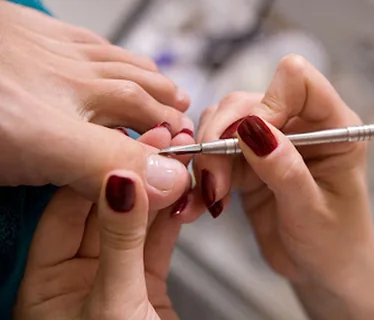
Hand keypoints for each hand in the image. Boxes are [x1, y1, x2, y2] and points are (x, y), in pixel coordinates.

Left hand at [0, 1, 191, 206]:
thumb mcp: (47, 147)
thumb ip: (110, 162)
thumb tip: (170, 180)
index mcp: (84, 91)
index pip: (145, 110)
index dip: (170, 127)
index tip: (186, 142)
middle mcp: (71, 65)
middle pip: (132, 79)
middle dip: (161, 94)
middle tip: (181, 105)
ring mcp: (43, 47)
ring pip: (106, 56)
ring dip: (136, 68)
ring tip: (157, 77)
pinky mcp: (16, 36)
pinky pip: (72, 38)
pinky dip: (96, 46)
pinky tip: (96, 49)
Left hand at [14, 130, 187, 319]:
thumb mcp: (113, 302)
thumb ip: (119, 240)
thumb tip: (122, 183)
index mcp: (45, 282)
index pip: (68, 208)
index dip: (100, 174)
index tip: (129, 147)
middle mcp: (76, 276)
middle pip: (105, 210)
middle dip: (136, 176)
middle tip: (161, 147)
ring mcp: (115, 277)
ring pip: (136, 222)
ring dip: (160, 194)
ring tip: (179, 166)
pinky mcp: (147, 284)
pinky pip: (158, 241)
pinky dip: (174, 218)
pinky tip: (184, 198)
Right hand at [185, 55, 373, 318]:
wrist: (322, 271)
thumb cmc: (334, 244)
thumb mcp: (311, 211)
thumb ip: (284, 169)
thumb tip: (251, 129)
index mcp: (334, 127)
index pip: (297, 80)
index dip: (267, 105)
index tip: (250, 144)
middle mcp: (301, 126)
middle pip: (247, 101)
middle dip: (223, 137)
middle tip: (216, 182)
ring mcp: (272, 142)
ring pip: (224, 123)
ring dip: (209, 158)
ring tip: (212, 197)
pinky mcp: (249, 162)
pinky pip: (215, 153)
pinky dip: (203, 176)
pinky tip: (202, 205)